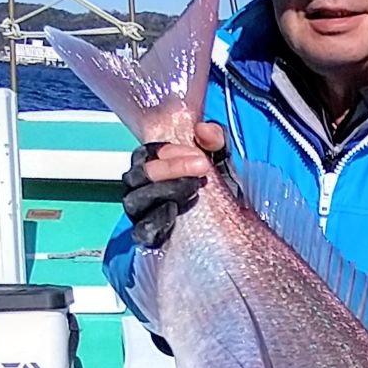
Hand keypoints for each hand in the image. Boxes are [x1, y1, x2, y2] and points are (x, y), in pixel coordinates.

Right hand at [121, 121, 226, 246]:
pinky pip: (142, 229)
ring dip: (167, 190)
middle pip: (139, 174)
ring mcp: (141, 214)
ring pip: (136, 200)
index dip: (169, 151)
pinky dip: (157, 219)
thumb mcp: (220, 160)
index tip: (198, 153)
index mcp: (152, 166)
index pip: (146, 153)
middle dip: (171, 168)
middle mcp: (140, 189)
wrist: (231, 227)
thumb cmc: (217, 188)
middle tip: (202, 166)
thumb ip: (215, 140)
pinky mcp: (148, 237)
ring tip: (195, 187)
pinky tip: (175, 210)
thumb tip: (203, 130)